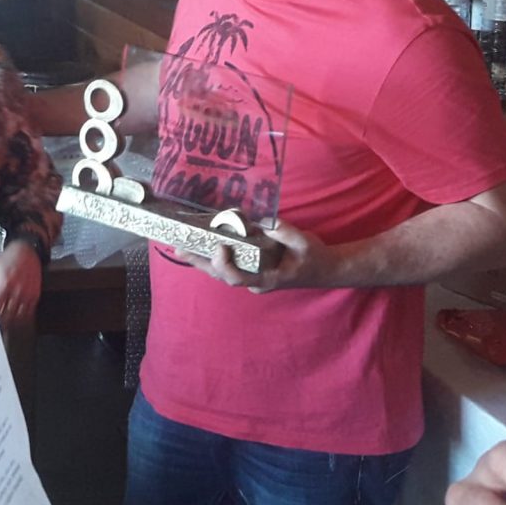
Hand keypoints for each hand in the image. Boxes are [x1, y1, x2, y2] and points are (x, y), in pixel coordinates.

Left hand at [0, 239, 42, 328]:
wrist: (26, 250)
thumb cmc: (6, 260)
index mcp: (4, 283)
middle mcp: (17, 290)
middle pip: (7, 314)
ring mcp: (27, 293)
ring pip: (18, 316)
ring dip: (10, 322)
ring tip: (2, 326)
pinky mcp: (35, 294)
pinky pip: (28, 312)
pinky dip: (21, 318)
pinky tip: (15, 320)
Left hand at [172, 218, 337, 292]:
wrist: (325, 269)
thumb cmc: (314, 257)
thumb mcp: (305, 242)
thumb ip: (285, 232)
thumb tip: (265, 222)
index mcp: (268, 278)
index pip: (238, 277)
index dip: (225, 265)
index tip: (219, 247)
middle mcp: (256, 282)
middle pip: (222, 276)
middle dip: (200, 262)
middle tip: (180, 249)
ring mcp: (253, 278)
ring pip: (222, 273)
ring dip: (202, 261)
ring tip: (181, 249)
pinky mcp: (251, 271)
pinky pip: (228, 267)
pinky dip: (212, 258)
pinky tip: (198, 248)